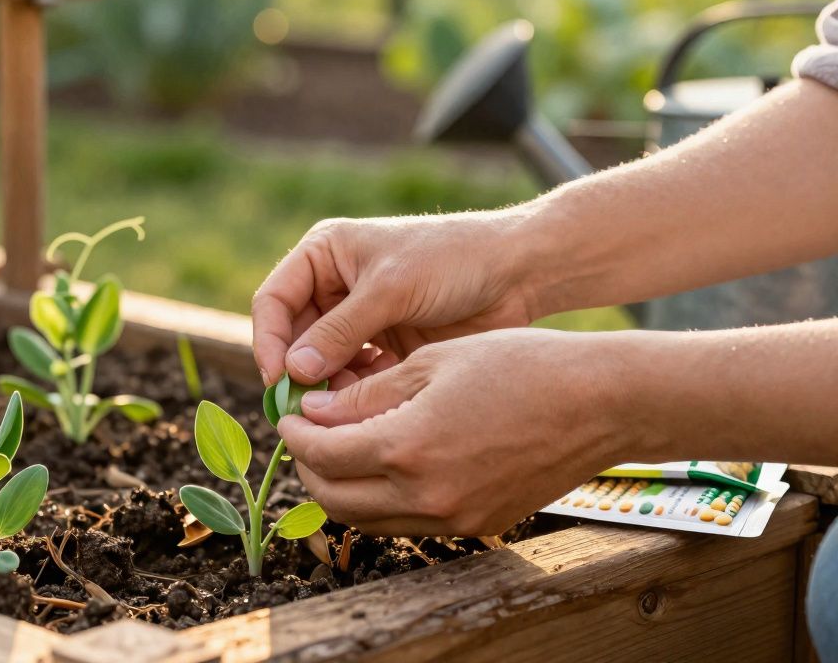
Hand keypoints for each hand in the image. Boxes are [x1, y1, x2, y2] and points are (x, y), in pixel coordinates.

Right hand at [251, 213, 538, 388]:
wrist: (518, 273)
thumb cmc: (452, 259)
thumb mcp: (391, 289)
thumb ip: (340, 331)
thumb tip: (293, 372)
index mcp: (324, 255)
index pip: (274, 301)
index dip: (268, 340)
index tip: (278, 379)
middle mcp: (334, 287)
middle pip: (293, 338)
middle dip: (298, 373)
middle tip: (303, 411)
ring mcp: (359, 320)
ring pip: (322, 365)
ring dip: (326, 390)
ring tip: (340, 412)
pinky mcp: (384, 348)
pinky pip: (354, 379)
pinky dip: (355, 396)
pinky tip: (369, 410)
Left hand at [277, 328, 629, 536]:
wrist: (601, 402)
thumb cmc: (520, 365)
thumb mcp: (431, 363)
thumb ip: (364, 394)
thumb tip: (313, 412)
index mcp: (408, 447)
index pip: (322, 456)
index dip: (296, 436)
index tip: (289, 416)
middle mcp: (426, 495)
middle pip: (334, 499)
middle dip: (308, 467)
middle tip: (306, 435)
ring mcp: (453, 518)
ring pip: (366, 520)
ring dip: (341, 488)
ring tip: (340, 448)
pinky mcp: (476, 527)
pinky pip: (406, 523)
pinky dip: (381, 500)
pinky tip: (385, 463)